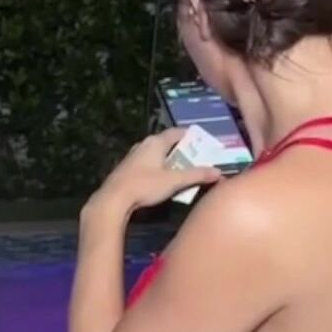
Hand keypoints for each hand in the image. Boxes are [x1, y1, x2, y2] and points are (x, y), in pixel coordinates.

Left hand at [94, 128, 225, 213]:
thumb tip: (218, 172)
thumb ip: (197, 175)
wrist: (113, 199)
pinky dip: (161, 168)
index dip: (193, 136)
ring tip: (186, 171)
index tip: (206, 144)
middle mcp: (144, 144)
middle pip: (169, 143)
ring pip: (158, 154)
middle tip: (200, 160)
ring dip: (172, 161)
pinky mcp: (129, 168)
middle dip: (185, 151)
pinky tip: (166, 180)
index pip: (178, 132)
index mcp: (155, 142)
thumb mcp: (174, 181)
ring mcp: (134, 156)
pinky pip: (150, 163)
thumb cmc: (145, 185)